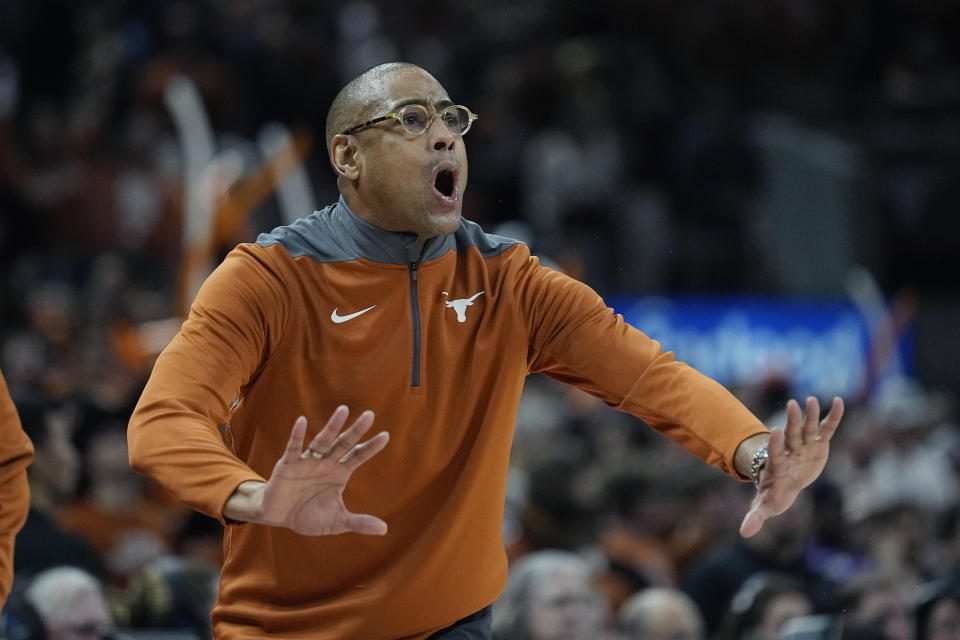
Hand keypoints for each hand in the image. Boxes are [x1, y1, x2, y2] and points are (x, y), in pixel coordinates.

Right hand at [247, 406, 389, 535]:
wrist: (279, 517)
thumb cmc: (309, 516)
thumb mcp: (336, 522)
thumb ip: (358, 523)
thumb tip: (384, 530)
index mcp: (339, 474)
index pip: (358, 457)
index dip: (371, 447)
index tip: (385, 435)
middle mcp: (326, 463)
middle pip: (344, 444)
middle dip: (356, 431)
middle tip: (370, 415)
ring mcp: (308, 462)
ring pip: (322, 441)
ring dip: (332, 427)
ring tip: (343, 410)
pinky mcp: (289, 465)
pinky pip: (294, 448)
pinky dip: (298, 435)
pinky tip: (302, 421)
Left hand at [739, 396, 843, 537]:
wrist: (785, 482)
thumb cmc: (775, 494)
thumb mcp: (766, 506)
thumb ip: (756, 516)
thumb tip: (744, 533)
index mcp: (778, 465)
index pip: (775, 452)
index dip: (775, 443)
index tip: (774, 431)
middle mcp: (790, 451)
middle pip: (791, 435)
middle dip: (792, 421)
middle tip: (791, 405)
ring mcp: (804, 446)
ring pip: (807, 428)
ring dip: (809, 415)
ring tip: (810, 399)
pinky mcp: (818, 444)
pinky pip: (826, 428)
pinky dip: (832, 416)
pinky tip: (838, 401)